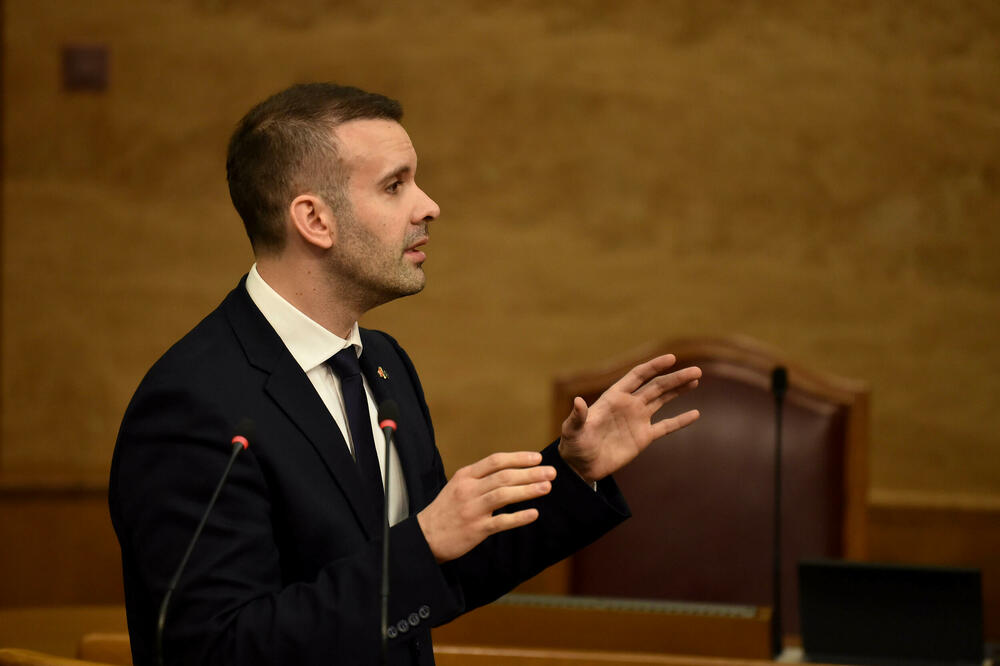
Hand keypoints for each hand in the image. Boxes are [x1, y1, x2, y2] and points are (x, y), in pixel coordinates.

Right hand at [417, 451, 555, 562]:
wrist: (425, 537)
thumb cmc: (446, 510)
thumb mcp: (458, 486)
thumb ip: (480, 478)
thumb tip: (510, 470)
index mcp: (465, 476)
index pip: (495, 461)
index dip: (518, 458)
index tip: (537, 457)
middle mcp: (468, 490)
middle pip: (504, 476)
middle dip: (530, 473)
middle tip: (551, 472)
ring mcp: (472, 509)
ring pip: (504, 495)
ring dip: (528, 490)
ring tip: (547, 487)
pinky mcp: (475, 529)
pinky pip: (501, 521)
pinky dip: (519, 517)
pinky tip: (534, 514)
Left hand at [558, 354, 700, 483]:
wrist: (581, 466)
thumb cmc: (574, 444)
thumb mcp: (572, 430)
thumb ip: (578, 416)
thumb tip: (578, 401)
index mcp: (614, 397)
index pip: (637, 376)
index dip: (654, 366)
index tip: (671, 358)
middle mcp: (629, 404)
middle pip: (656, 386)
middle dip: (675, 378)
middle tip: (696, 371)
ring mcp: (637, 420)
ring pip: (663, 400)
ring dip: (679, 390)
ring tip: (696, 379)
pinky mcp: (643, 437)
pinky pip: (665, 427)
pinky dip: (680, 420)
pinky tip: (695, 413)